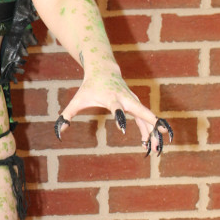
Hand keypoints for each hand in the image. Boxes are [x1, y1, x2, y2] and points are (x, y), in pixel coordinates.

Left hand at [54, 64, 173, 155]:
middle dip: (151, 123)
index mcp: (111, 97)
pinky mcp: (136, 104)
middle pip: (141, 111)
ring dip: (153, 132)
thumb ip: (67, 115)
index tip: (123, 130)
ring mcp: (133, 100)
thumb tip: (59, 132)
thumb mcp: (77, 100)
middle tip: (160, 136)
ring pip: (147, 116)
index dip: (120, 117)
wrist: (104, 70)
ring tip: (156, 149)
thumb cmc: (89, 87)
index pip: (117, 108)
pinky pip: (145, 118)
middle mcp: (125, 98)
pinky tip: (150, 143)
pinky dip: (149, 130)